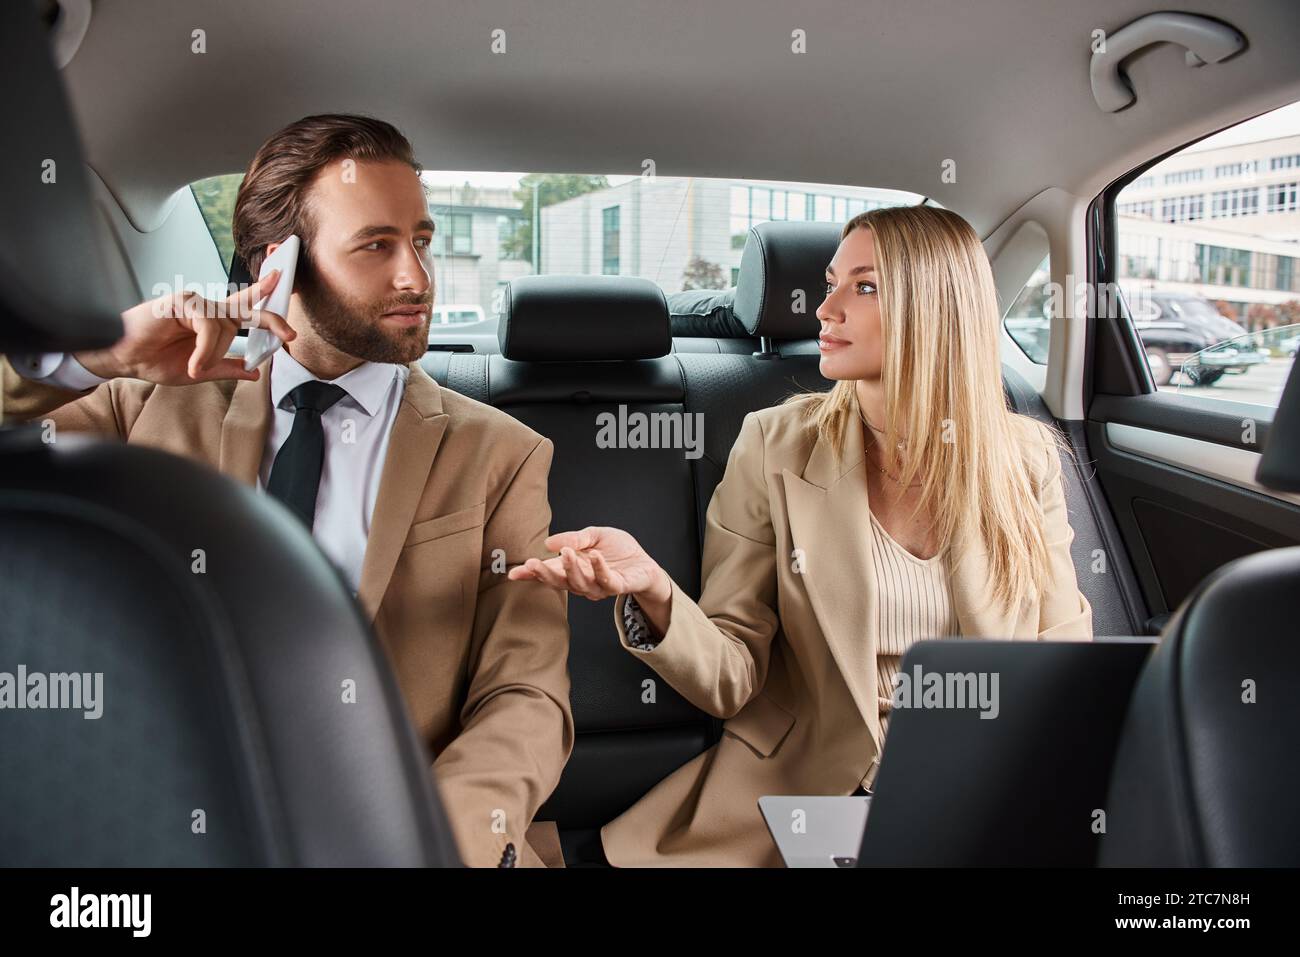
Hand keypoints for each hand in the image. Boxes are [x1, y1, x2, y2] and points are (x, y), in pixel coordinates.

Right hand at [74, 270, 295, 383]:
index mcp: (214, 322)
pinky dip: (204, 349)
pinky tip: (192, 364)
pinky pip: (208, 326)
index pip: (246, 310)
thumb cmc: (155, 360)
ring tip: (195, 369)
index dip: (268, 306)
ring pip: (225, 327)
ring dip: (212, 354)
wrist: (124, 359)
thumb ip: (227, 369)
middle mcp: (208, 309)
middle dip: (272, 320)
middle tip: (290, 335)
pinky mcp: (181, 301)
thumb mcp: (200, 371)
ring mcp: (195, 302)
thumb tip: (255, 372)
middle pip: (247, 308)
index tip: (289, 314)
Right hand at [507, 526, 669, 603]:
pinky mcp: (617, 586)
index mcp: (572, 569)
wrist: (644, 562)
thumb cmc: (617, 550)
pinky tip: (593, 555)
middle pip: (559, 581)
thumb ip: (574, 538)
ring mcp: (598, 587)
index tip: (514, 574)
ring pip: (580, 583)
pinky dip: (599, 568)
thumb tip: (550, 543)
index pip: (548, 573)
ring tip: (566, 551)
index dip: (531, 574)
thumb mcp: (593, 535)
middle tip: (532, 563)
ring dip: (571, 568)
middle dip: (545, 574)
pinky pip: (606, 580)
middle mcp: (582, 581)